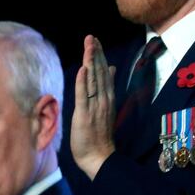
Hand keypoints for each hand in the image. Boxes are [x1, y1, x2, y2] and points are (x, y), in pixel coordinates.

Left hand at [71, 35, 116, 179]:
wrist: (99, 156)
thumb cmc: (99, 134)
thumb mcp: (105, 107)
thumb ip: (107, 87)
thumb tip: (111, 69)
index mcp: (107, 97)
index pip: (104, 72)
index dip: (99, 56)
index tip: (95, 41)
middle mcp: (103, 99)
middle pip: (100, 72)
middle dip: (95, 53)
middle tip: (91, 37)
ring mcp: (95, 106)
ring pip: (93, 80)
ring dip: (90, 62)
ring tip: (88, 46)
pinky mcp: (85, 115)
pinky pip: (84, 96)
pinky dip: (83, 82)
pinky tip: (83, 69)